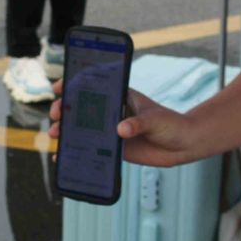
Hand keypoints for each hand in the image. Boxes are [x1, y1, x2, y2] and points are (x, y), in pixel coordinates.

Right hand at [48, 85, 197, 167]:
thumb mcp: (155, 120)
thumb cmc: (172, 124)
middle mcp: (113, 111)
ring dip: (66, 130)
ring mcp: (112, 130)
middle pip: (82, 107)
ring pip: (83, 128)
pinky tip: (63, 157)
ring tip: (56, 134)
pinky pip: (91, 149)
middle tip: (56, 115)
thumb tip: (120, 130)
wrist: (184, 145)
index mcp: (121, 96)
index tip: (59, 88)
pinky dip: (76, 152)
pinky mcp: (114, 148)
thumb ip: (137, 123)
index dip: (73, 84)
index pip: (93, 84)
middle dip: (64, 109)